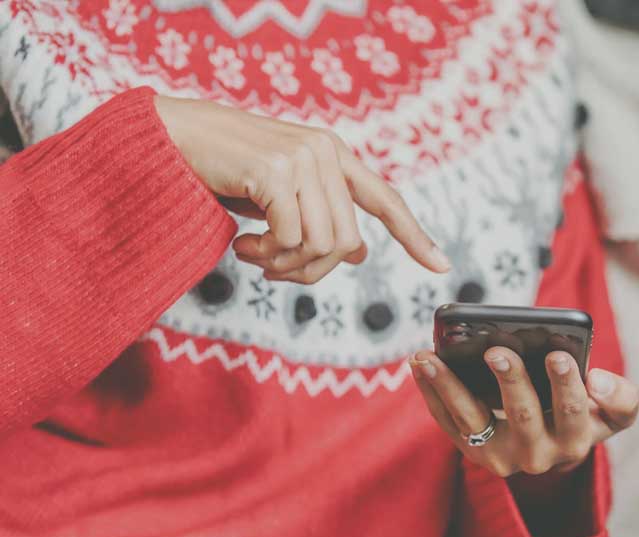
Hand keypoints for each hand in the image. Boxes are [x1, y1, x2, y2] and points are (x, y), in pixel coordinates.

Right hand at [154, 95, 449, 283]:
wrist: (171, 139)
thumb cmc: (223, 170)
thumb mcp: (279, 198)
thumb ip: (319, 217)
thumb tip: (357, 253)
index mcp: (333, 155)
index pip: (385, 199)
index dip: (414, 235)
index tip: (442, 265)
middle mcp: (325, 152)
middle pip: (346, 242)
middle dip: (310, 271)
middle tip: (272, 270)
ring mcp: (303, 157)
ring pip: (322, 245)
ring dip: (285, 266)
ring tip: (254, 255)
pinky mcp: (275, 170)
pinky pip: (290, 239)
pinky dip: (266, 255)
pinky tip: (242, 245)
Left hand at [410, 348, 638, 476]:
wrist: (550, 451)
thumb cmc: (582, 417)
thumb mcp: (612, 415)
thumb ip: (622, 399)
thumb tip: (598, 379)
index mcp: (575, 441)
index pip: (572, 412)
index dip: (566, 385)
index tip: (558, 355)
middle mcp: (537, 456)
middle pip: (522, 415)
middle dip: (510, 381)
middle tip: (497, 351)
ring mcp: (499, 457)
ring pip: (472, 420)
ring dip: (450, 386)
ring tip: (432, 357)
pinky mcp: (470, 451)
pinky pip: (447, 421)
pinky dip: (431, 391)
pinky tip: (421, 363)